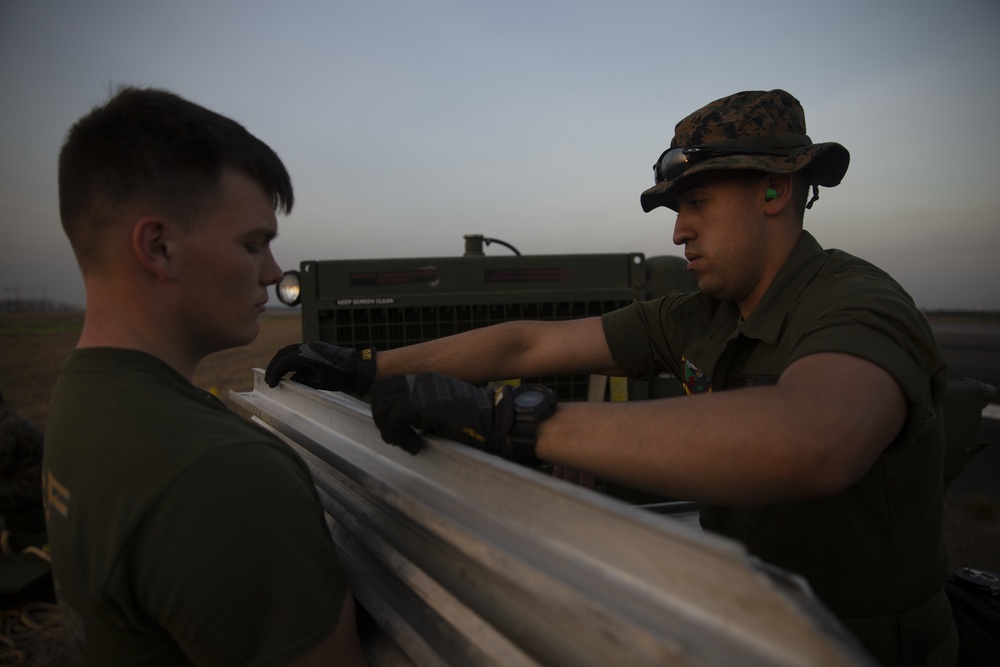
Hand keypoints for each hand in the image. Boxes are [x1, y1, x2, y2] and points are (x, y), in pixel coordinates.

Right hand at [265, 342, 375, 393]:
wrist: (358, 367)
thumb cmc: (341, 377)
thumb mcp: (320, 383)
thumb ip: (302, 380)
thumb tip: (291, 380)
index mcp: (308, 356)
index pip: (283, 362)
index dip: (274, 372)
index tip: (271, 383)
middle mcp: (308, 348)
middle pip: (283, 354)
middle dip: (273, 366)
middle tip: (269, 379)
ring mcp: (312, 346)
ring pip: (289, 350)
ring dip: (280, 361)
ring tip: (276, 375)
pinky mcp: (316, 347)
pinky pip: (297, 351)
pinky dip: (289, 359)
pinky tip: (288, 369)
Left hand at [370, 373, 513, 456]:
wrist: (494, 421)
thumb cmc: (473, 422)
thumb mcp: (439, 412)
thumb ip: (419, 412)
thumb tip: (398, 424)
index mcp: (425, 380)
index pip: (389, 387)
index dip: (385, 410)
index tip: (396, 431)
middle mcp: (421, 380)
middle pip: (380, 393)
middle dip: (381, 419)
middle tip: (395, 438)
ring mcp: (420, 389)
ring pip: (382, 404)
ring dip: (388, 428)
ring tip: (404, 443)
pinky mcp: (422, 403)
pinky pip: (394, 419)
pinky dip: (399, 436)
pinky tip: (415, 447)